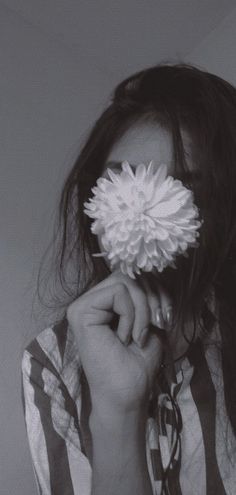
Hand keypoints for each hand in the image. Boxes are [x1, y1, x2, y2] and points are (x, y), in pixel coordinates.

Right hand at [66, 269, 172, 413]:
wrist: (126, 395)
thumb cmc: (137, 365)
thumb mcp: (150, 322)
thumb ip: (149, 297)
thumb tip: (154, 274)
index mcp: (104, 303)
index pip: (132, 276)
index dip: (155, 290)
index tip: (164, 318)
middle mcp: (90, 301)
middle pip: (129, 274)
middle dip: (153, 297)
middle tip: (158, 324)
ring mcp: (82, 305)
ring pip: (124, 280)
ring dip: (143, 308)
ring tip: (139, 334)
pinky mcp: (80, 312)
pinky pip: (118, 293)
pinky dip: (131, 313)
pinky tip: (125, 337)